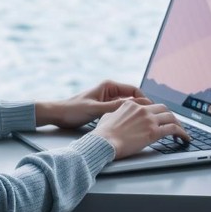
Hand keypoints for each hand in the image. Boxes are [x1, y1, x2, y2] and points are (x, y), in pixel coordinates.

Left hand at [35, 80, 151, 128]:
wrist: (58, 114)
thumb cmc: (74, 110)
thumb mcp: (95, 109)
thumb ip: (114, 107)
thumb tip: (133, 106)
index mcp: (108, 86)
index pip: (134, 90)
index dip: (144, 100)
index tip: (151, 110)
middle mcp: (109, 91)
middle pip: (132, 98)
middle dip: (141, 107)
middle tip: (151, 118)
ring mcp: (107, 99)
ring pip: (127, 105)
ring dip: (134, 113)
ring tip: (143, 123)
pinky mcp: (104, 108)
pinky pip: (120, 111)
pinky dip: (126, 117)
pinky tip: (130, 125)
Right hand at [91, 100, 190, 158]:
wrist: (104, 142)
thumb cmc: (103, 133)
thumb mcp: (107, 116)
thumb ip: (116, 113)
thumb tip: (117, 116)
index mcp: (131, 104)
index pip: (150, 104)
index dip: (157, 111)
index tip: (161, 117)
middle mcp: (142, 110)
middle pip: (163, 109)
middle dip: (170, 116)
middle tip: (173, 124)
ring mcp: (149, 120)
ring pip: (171, 117)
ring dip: (179, 125)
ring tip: (181, 133)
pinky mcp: (154, 132)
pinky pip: (173, 129)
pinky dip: (182, 133)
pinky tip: (184, 139)